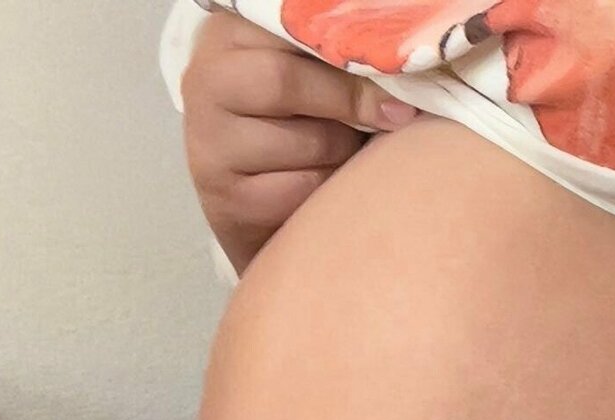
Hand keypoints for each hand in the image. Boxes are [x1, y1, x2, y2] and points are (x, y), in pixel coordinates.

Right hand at [181, 12, 416, 272]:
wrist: (253, 194)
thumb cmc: (297, 120)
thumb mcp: (311, 74)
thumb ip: (341, 57)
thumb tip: (407, 62)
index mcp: (231, 33)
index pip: (291, 27)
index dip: (349, 48)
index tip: (398, 68)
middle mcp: (207, 79)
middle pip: (286, 81)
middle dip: (351, 102)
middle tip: (394, 116)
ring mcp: (210, 142)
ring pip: (309, 142)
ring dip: (345, 151)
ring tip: (350, 150)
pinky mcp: (226, 198)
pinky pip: (304, 189)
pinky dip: (331, 189)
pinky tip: (329, 186)